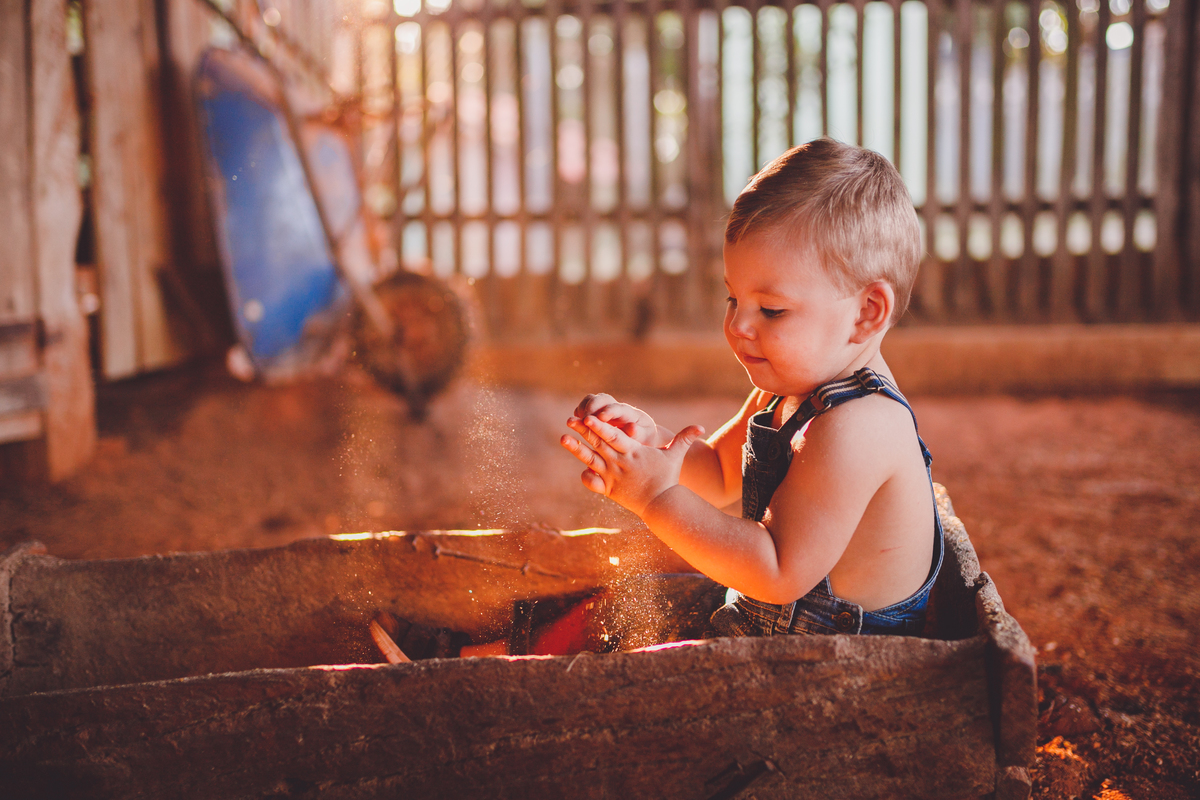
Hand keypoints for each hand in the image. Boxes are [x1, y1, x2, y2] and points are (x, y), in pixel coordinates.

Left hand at [561, 414, 704, 516]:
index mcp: (633, 452)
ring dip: (576, 449)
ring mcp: (612, 476)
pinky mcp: (608, 489)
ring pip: (590, 460)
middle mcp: (619, 463)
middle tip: (570, 419)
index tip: (588, 417)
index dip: (601, 426)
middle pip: (598, 444)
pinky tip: (581, 467)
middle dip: (583, 431)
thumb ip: (684, 438)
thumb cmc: (667, 478)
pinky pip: (592, 482)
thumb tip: (701, 426)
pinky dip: (586, 476)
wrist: (662, 505)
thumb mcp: (675, 456)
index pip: (614, 436)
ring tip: (562, 437)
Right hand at [572, 394, 669, 447]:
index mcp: (631, 414)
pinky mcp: (598, 414)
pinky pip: (586, 407)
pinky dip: (580, 411)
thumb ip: (639, 434)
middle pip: (603, 399)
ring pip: (592, 400)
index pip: (618, 408)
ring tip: (575, 419)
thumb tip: (632, 429)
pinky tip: (576, 421)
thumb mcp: (646, 439)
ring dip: (583, 407)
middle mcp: (618, 408)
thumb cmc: (646, 441)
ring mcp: (607, 409)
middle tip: (583, 419)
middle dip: (592, 406)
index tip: (600, 417)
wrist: (645, 439)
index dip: (609, 411)